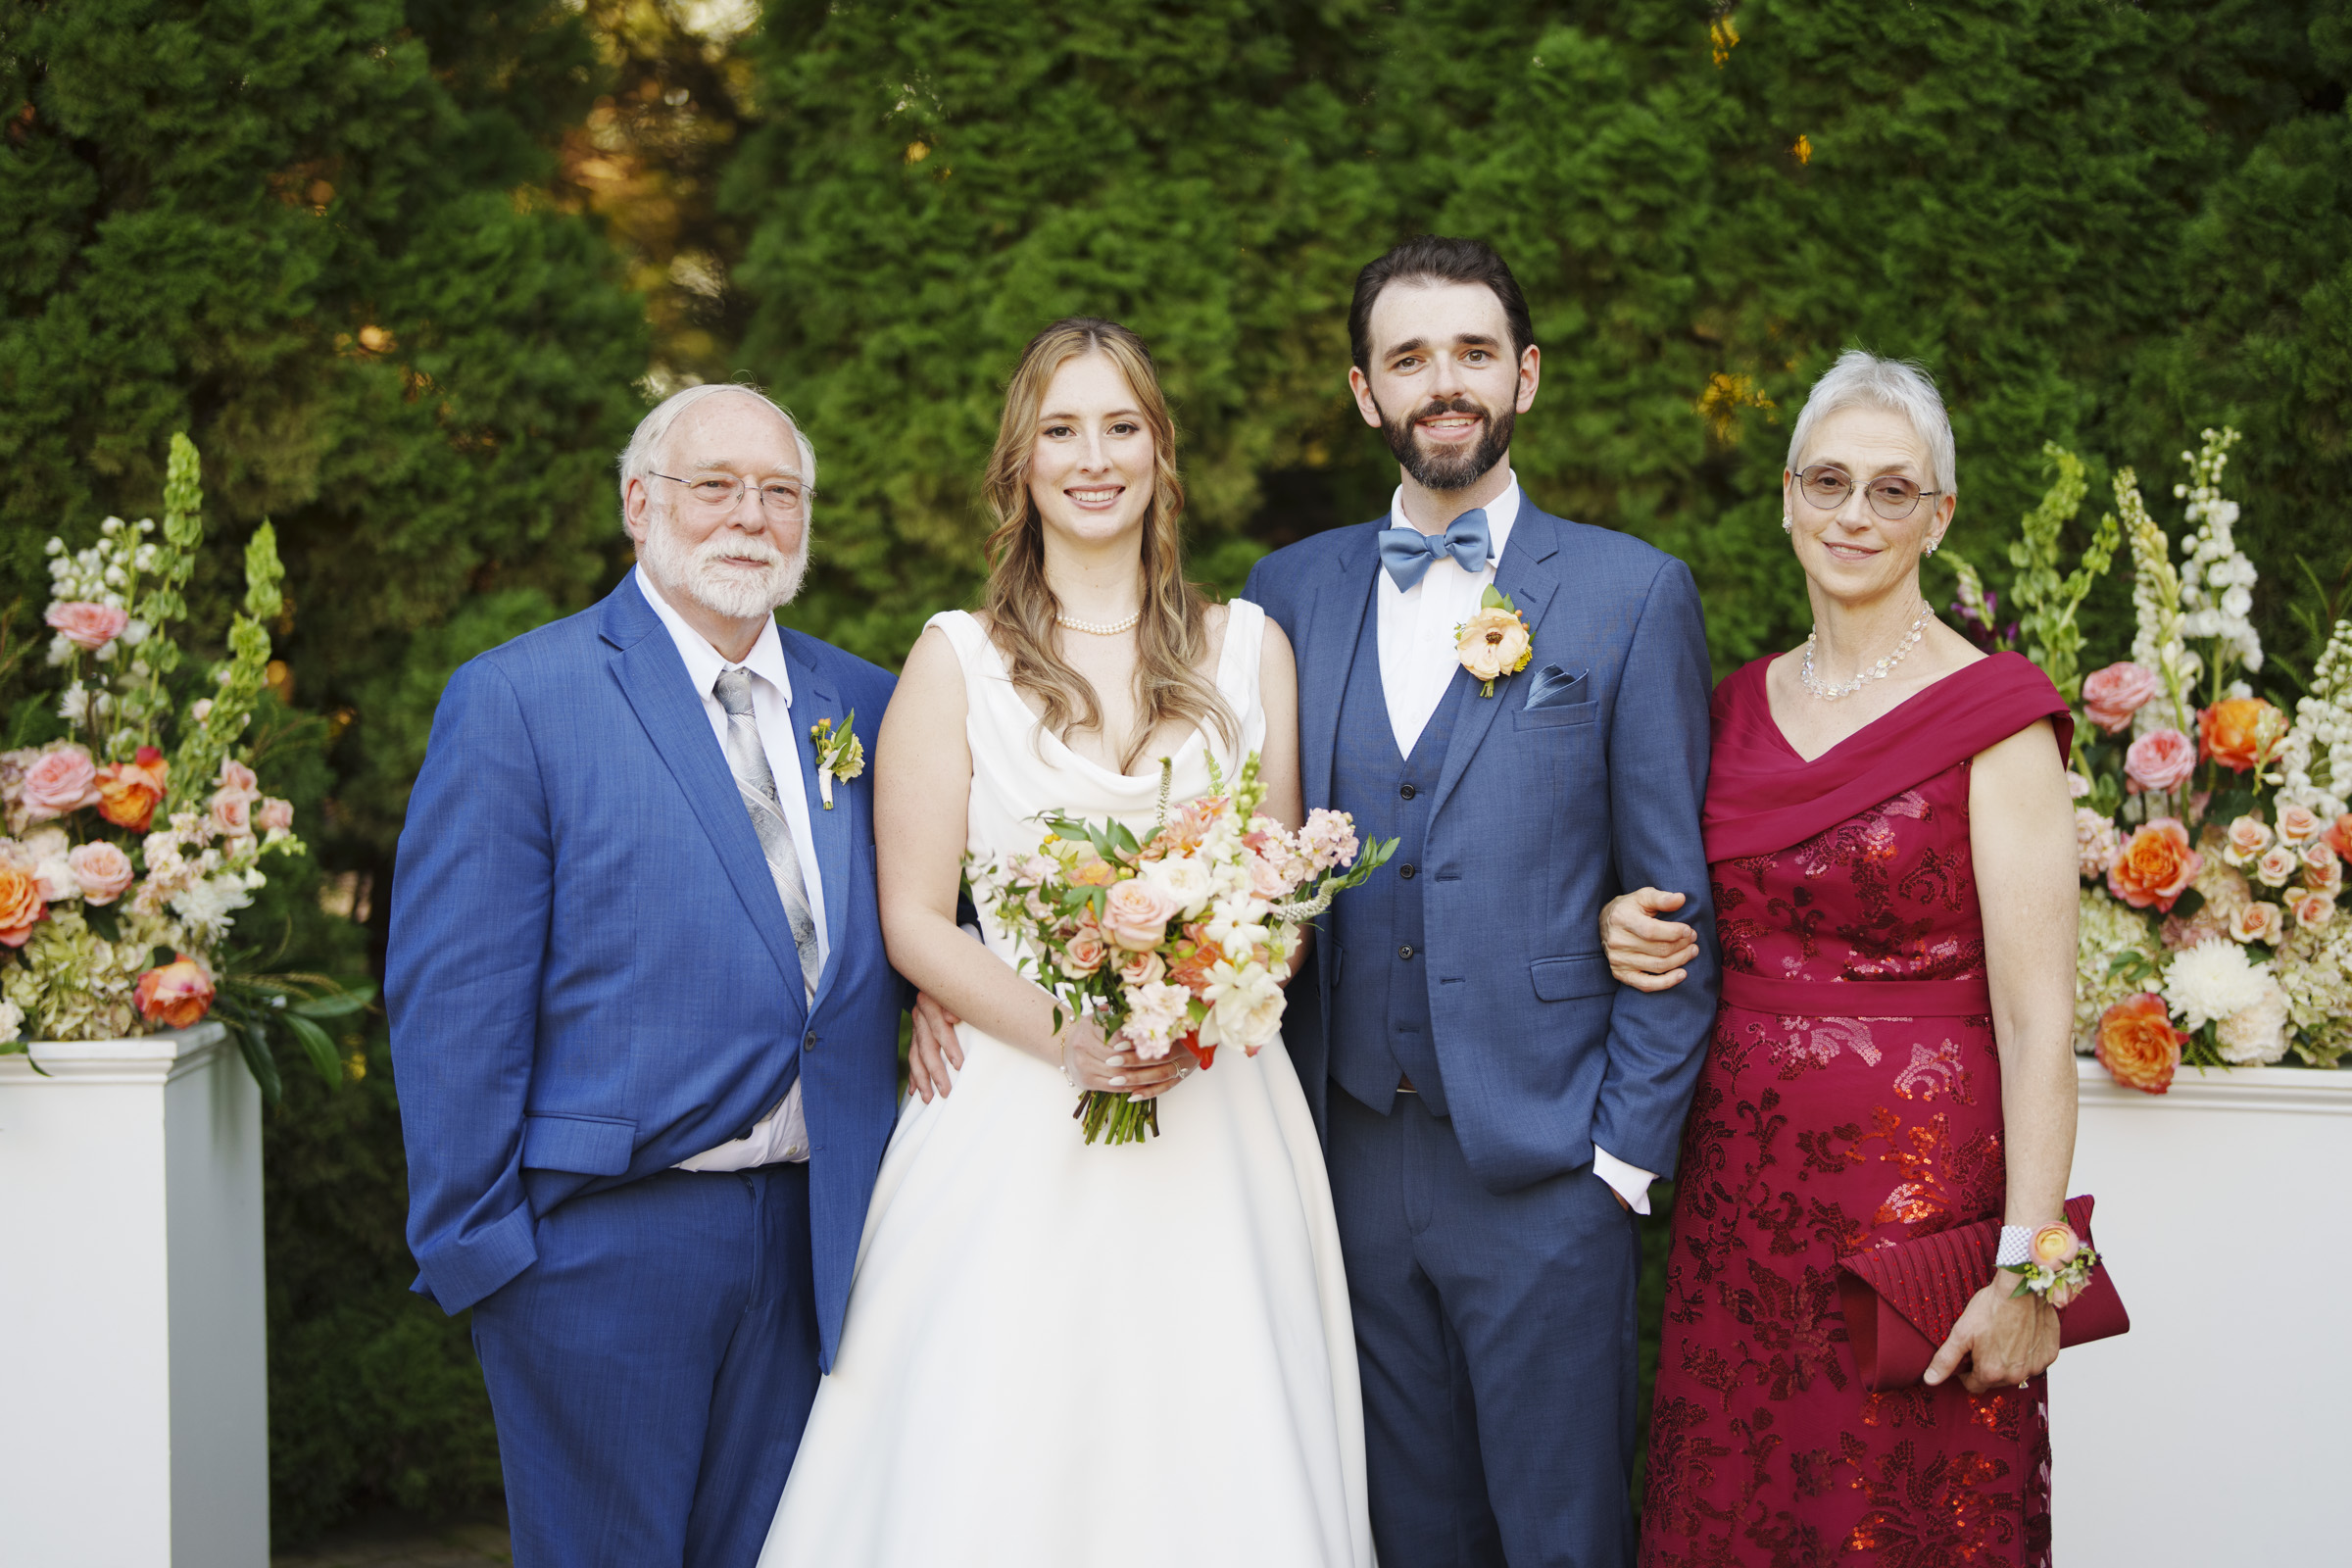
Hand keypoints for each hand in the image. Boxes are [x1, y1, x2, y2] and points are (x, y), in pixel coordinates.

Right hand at [907, 991, 964, 1102]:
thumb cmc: (956, 982)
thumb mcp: (957, 988)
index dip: (948, 1046)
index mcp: (930, 1001)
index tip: (958, 1065)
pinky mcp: (915, 1034)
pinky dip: (913, 1075)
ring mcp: (916, 1026)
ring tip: (928, 1098)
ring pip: (915, 1056)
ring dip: (921, 1079)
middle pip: (926, 1047)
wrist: (936, 970)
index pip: (939, 1028)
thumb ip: (956, 1002)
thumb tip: (952, 1018)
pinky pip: (912, 1057)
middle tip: (945, 1091)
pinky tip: (914, 1091)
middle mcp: (919, 1015)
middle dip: (935, 1072)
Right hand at [1064, 1019, 1190, 1099]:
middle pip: (1117, 1056)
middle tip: (1161, 1060)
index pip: (1117, 1036)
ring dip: (1137, 1075)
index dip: (1136, 1041)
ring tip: (1156, 1073)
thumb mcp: (1101, 1017)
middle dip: (1139, 1060)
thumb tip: (1142, 1010)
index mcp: (1088, 1027)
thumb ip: (1118, 1014)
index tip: (1154, 1042)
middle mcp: (1082, 1047)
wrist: (1067, 1046)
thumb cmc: (1091, 1030)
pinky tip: (1142, 1084)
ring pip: (1116, 1073)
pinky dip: (1128, 1086)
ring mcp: (1082, 1066)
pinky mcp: (1085, 1081)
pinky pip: (1111, 1087)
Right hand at [1601, 887, 1696, 991]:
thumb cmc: (1630, 908)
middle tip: (1693, 939)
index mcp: (1622, 919)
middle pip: (1658, 950)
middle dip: (1682, 945)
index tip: (1688, 930)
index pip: (1652, 931)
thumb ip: (1662, 898)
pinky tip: (1682, 974)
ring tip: (1692, 951)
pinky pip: (1647, 985)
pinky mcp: (1620, 974)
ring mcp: (1618, 960)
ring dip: (1681, 960)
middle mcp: (1617, 941)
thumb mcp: (1643, 897)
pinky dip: (1667, 982)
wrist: (1605, 924)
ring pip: (1658, 966)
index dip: (1674, 932)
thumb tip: (1681, 898)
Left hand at [1923, 1275, 2061, 1393]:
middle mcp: (2016, 1376)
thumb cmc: (1990, 1308)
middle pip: (1995, 1380)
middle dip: (1987, 1366)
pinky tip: (2021, 1336)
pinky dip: (2027, 1354)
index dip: (1966, 1372)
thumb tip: (1930, 1380)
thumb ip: (1945, 1360)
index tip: (1967, 1356)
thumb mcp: (1961, 1333)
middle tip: (1984, 1343)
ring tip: (2002, 1337)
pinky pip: (2034, 1362)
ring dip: (2008, 1362)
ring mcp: (2035, 1367)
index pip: (1973, 1385)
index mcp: (1991, 1373)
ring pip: (2015, 1373)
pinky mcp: (2049, 1356)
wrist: (2021, 1289)